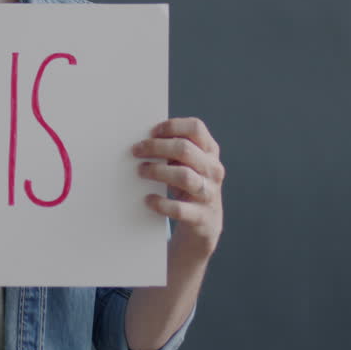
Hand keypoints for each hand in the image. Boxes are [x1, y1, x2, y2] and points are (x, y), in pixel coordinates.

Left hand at [132, 117, 224, 258]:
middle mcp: (213, 169)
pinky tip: (148, 199)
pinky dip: (161, 203)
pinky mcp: (201, 216)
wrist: (205, 223)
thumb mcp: (189, 164)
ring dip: (157, 171)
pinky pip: (179, 208)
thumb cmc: (190, 185)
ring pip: (184, 176)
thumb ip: (175, 151)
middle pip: (185, 149)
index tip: (151, 132)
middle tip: (137, 150)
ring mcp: (209, 193)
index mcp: (210, 151)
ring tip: (141, 171)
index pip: (196, 128)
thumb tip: (145, 140)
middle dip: (157, 147)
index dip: (172, 126)